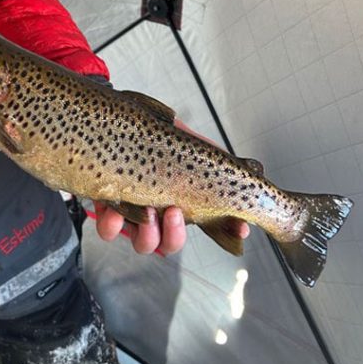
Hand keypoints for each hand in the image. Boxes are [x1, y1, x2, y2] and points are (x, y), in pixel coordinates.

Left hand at [93, 118, 249, 254]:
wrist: (119, 119)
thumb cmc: (156, 131)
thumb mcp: (190, 142)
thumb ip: (218, 158)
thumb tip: (256, 172)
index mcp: (184, 199)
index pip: (210, 226)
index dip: (228, 233)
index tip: (240, 228)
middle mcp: (158, 211)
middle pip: (170, 244)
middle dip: (175, 235)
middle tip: (174, 211)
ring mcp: (131, 212)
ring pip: (143, 244)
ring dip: (148, 236)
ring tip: (146, 212)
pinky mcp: (106, 206)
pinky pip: (107, 229)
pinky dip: (112, 225)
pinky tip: (114, 209)